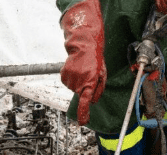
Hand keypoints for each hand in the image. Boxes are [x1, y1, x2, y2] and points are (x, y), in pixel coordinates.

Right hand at [60, 0, 107, 125]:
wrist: (84, 45)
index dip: (84, 113)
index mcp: (91, 81)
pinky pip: (68, 83)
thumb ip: (99, 89)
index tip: (83, 122)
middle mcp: (79, 81)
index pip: (86, 101)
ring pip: (74, 89)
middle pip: (81, 94)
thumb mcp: (102, 74)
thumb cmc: (95, 59)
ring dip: (79, 82)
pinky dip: (72, 78)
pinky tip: (76, 69)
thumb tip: (93, 101)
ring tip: (83, 69)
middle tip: (90, 73)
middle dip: (86, 87)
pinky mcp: (63, 75)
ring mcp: (70, 79)